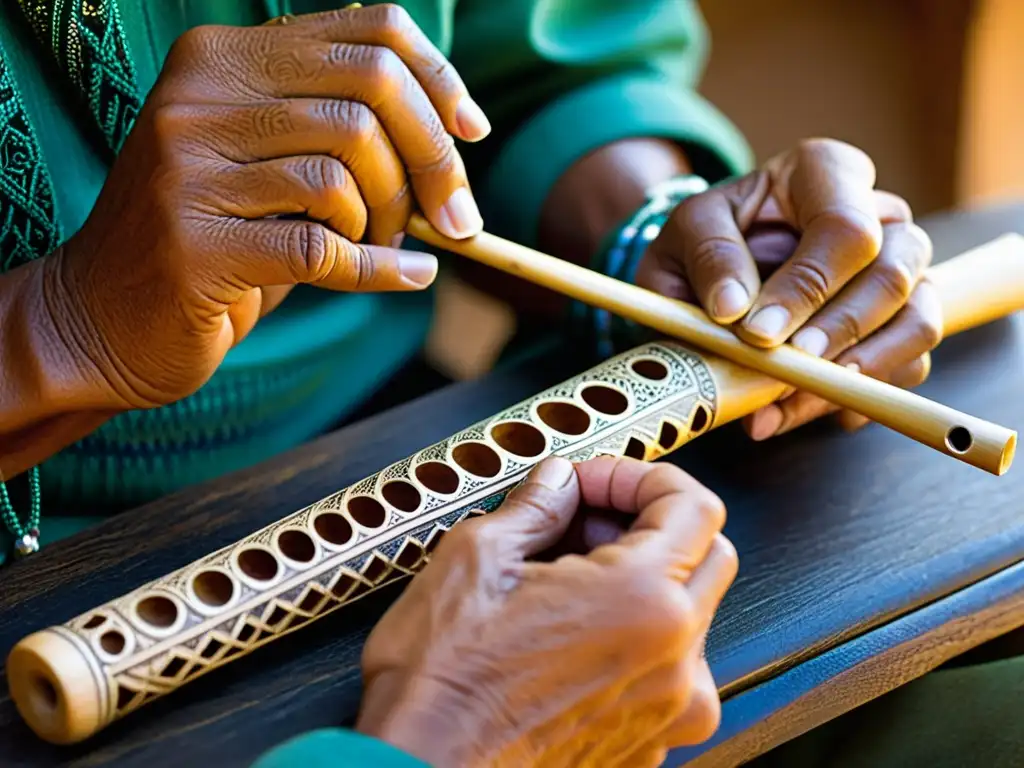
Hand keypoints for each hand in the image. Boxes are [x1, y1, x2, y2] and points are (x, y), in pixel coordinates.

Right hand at [42, 4, 489, 410]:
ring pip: (344, 170)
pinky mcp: (193, 244)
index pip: (368, 31)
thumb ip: (338, 130)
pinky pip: (323, 248)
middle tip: (453, 216)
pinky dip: (382, 270)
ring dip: (389, 222)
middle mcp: (199, 96)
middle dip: (432, 160)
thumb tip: (454, 135)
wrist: (107, 316)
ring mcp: (187, 168)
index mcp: (224, 59)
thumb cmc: (214, 239)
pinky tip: (408, 276)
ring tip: (381, 248)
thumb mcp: (270, 163)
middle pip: (369, 92)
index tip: (471, 132)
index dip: (437, 80)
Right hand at [357, 456, 737, 767]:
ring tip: (566, 580)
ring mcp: (667, 709)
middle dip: (650, 523)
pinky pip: (668, 670)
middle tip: (583, 521)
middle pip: (708, 555)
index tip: (594, 483)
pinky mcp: (648, 741)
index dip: (641, 477)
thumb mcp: (477, 560)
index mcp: (641, 600)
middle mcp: (673, 659)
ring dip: (643, 580)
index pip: (694, 505)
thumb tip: (558, 484)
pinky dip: (634, 636)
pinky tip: (570, 631)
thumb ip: (536, 507)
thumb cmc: (443, 688)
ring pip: (690, 613)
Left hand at [635, 139, 942, 438]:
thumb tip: (733, 308)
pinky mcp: (903, 324)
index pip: (846, 228)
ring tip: (778, 404)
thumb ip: (709, 256)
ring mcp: (904, 271)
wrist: (716, 267)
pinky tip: (787, 412)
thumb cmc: (708, 239)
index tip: (759, 333)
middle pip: (893, 277)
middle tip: (782, 372)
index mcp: (829, 175)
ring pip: (916, 324)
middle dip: (836, 335)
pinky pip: (903, 367)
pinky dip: (847, 402)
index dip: (809, 287)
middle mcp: (882, 217)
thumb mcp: (687, 231)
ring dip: (852, 376)